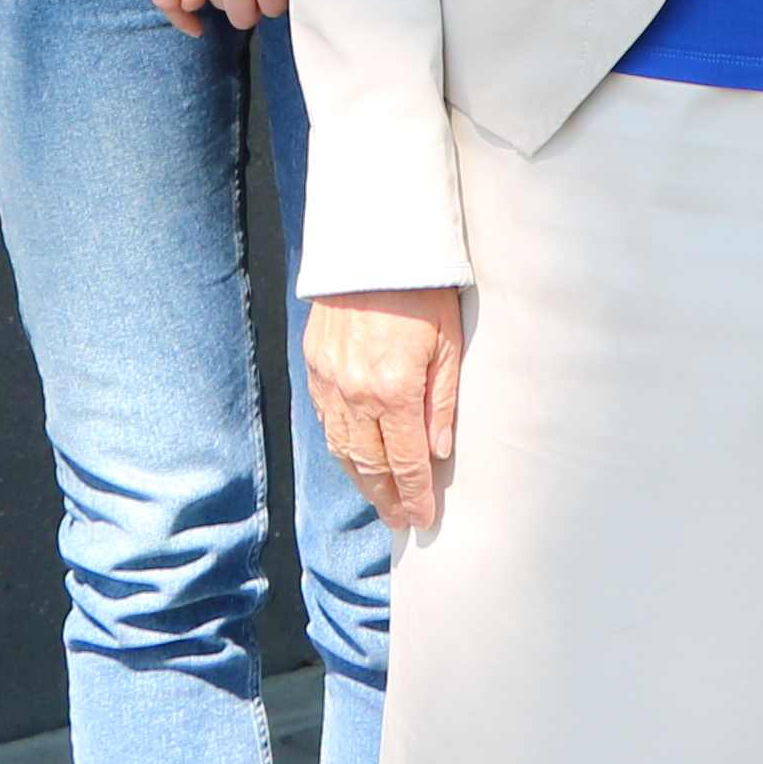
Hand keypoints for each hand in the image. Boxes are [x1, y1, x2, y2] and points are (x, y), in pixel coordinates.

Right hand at [306, 287, 466, 538]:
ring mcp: (329, 380)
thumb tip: (438, 451)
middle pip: (370, 464)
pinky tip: (353, 458)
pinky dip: (340, 447)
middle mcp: (355, 392)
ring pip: (342, 448)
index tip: (423, 519)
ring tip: (379, 499)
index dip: (415, 495)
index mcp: (394, 390)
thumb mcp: (448, 343)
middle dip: (387, 497)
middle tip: (400, 520)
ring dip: (361, 480)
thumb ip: (441, 402)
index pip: (406, 461)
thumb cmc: (421, 289)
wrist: (372, 243)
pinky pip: (325, 421)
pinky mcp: (314, 365)